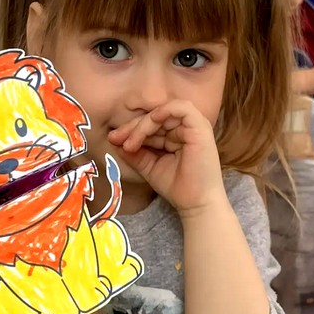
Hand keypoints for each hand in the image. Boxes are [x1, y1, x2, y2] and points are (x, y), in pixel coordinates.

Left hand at [107, 100, 225, 215]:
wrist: (195, 204)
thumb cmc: (176, 187)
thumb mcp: (149, 166)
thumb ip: (134, 153)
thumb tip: (115, 141)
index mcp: (175, 136)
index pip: (150, 124)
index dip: (131, 130)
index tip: (113, 140)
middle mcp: (185, 128)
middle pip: (155, 117)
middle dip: (132, 127)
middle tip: (116, 139)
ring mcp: (194, 126)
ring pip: (164, 112)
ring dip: (143, 124)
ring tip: (131, 142)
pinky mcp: (201, 127)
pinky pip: (182, 108)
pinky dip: (164, 111)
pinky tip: (151, 123)